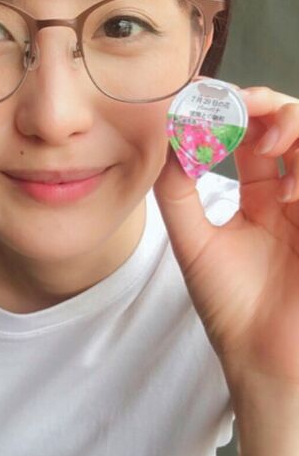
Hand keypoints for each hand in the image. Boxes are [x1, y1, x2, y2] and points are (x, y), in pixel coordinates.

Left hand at [154, 85, 298, 414]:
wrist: (263, 359)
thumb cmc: (232, 307)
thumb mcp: (194, 242)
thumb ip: (179, 191)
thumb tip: (169, 137)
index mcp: (261, 199)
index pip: (254, 137)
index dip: (233, 111)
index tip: (202, 96)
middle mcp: (292, 196)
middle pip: (291, 126)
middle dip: (267, 104)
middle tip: (241, 105)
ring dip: (292, 126)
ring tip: (266, 142)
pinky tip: (285, 191)